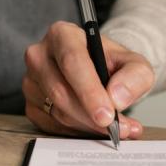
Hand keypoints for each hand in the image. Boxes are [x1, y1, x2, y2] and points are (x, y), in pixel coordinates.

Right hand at [23, 21, 153, 137]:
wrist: (99, 71)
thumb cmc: (112, 65)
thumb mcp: (135, 64)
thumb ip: (134, 76)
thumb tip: (117, 97)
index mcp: (62, 34)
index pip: (72, 62)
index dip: (89, 91)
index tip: (107, 115)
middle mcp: (40, 55)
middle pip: (61, 91)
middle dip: (90, 116)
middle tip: (116, 129)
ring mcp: (31, 81)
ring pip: (57, 112)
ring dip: (87, 126)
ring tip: (115, 129)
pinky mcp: (30, 104)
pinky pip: (52, 125)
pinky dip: (77, 131)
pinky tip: (94, 127)